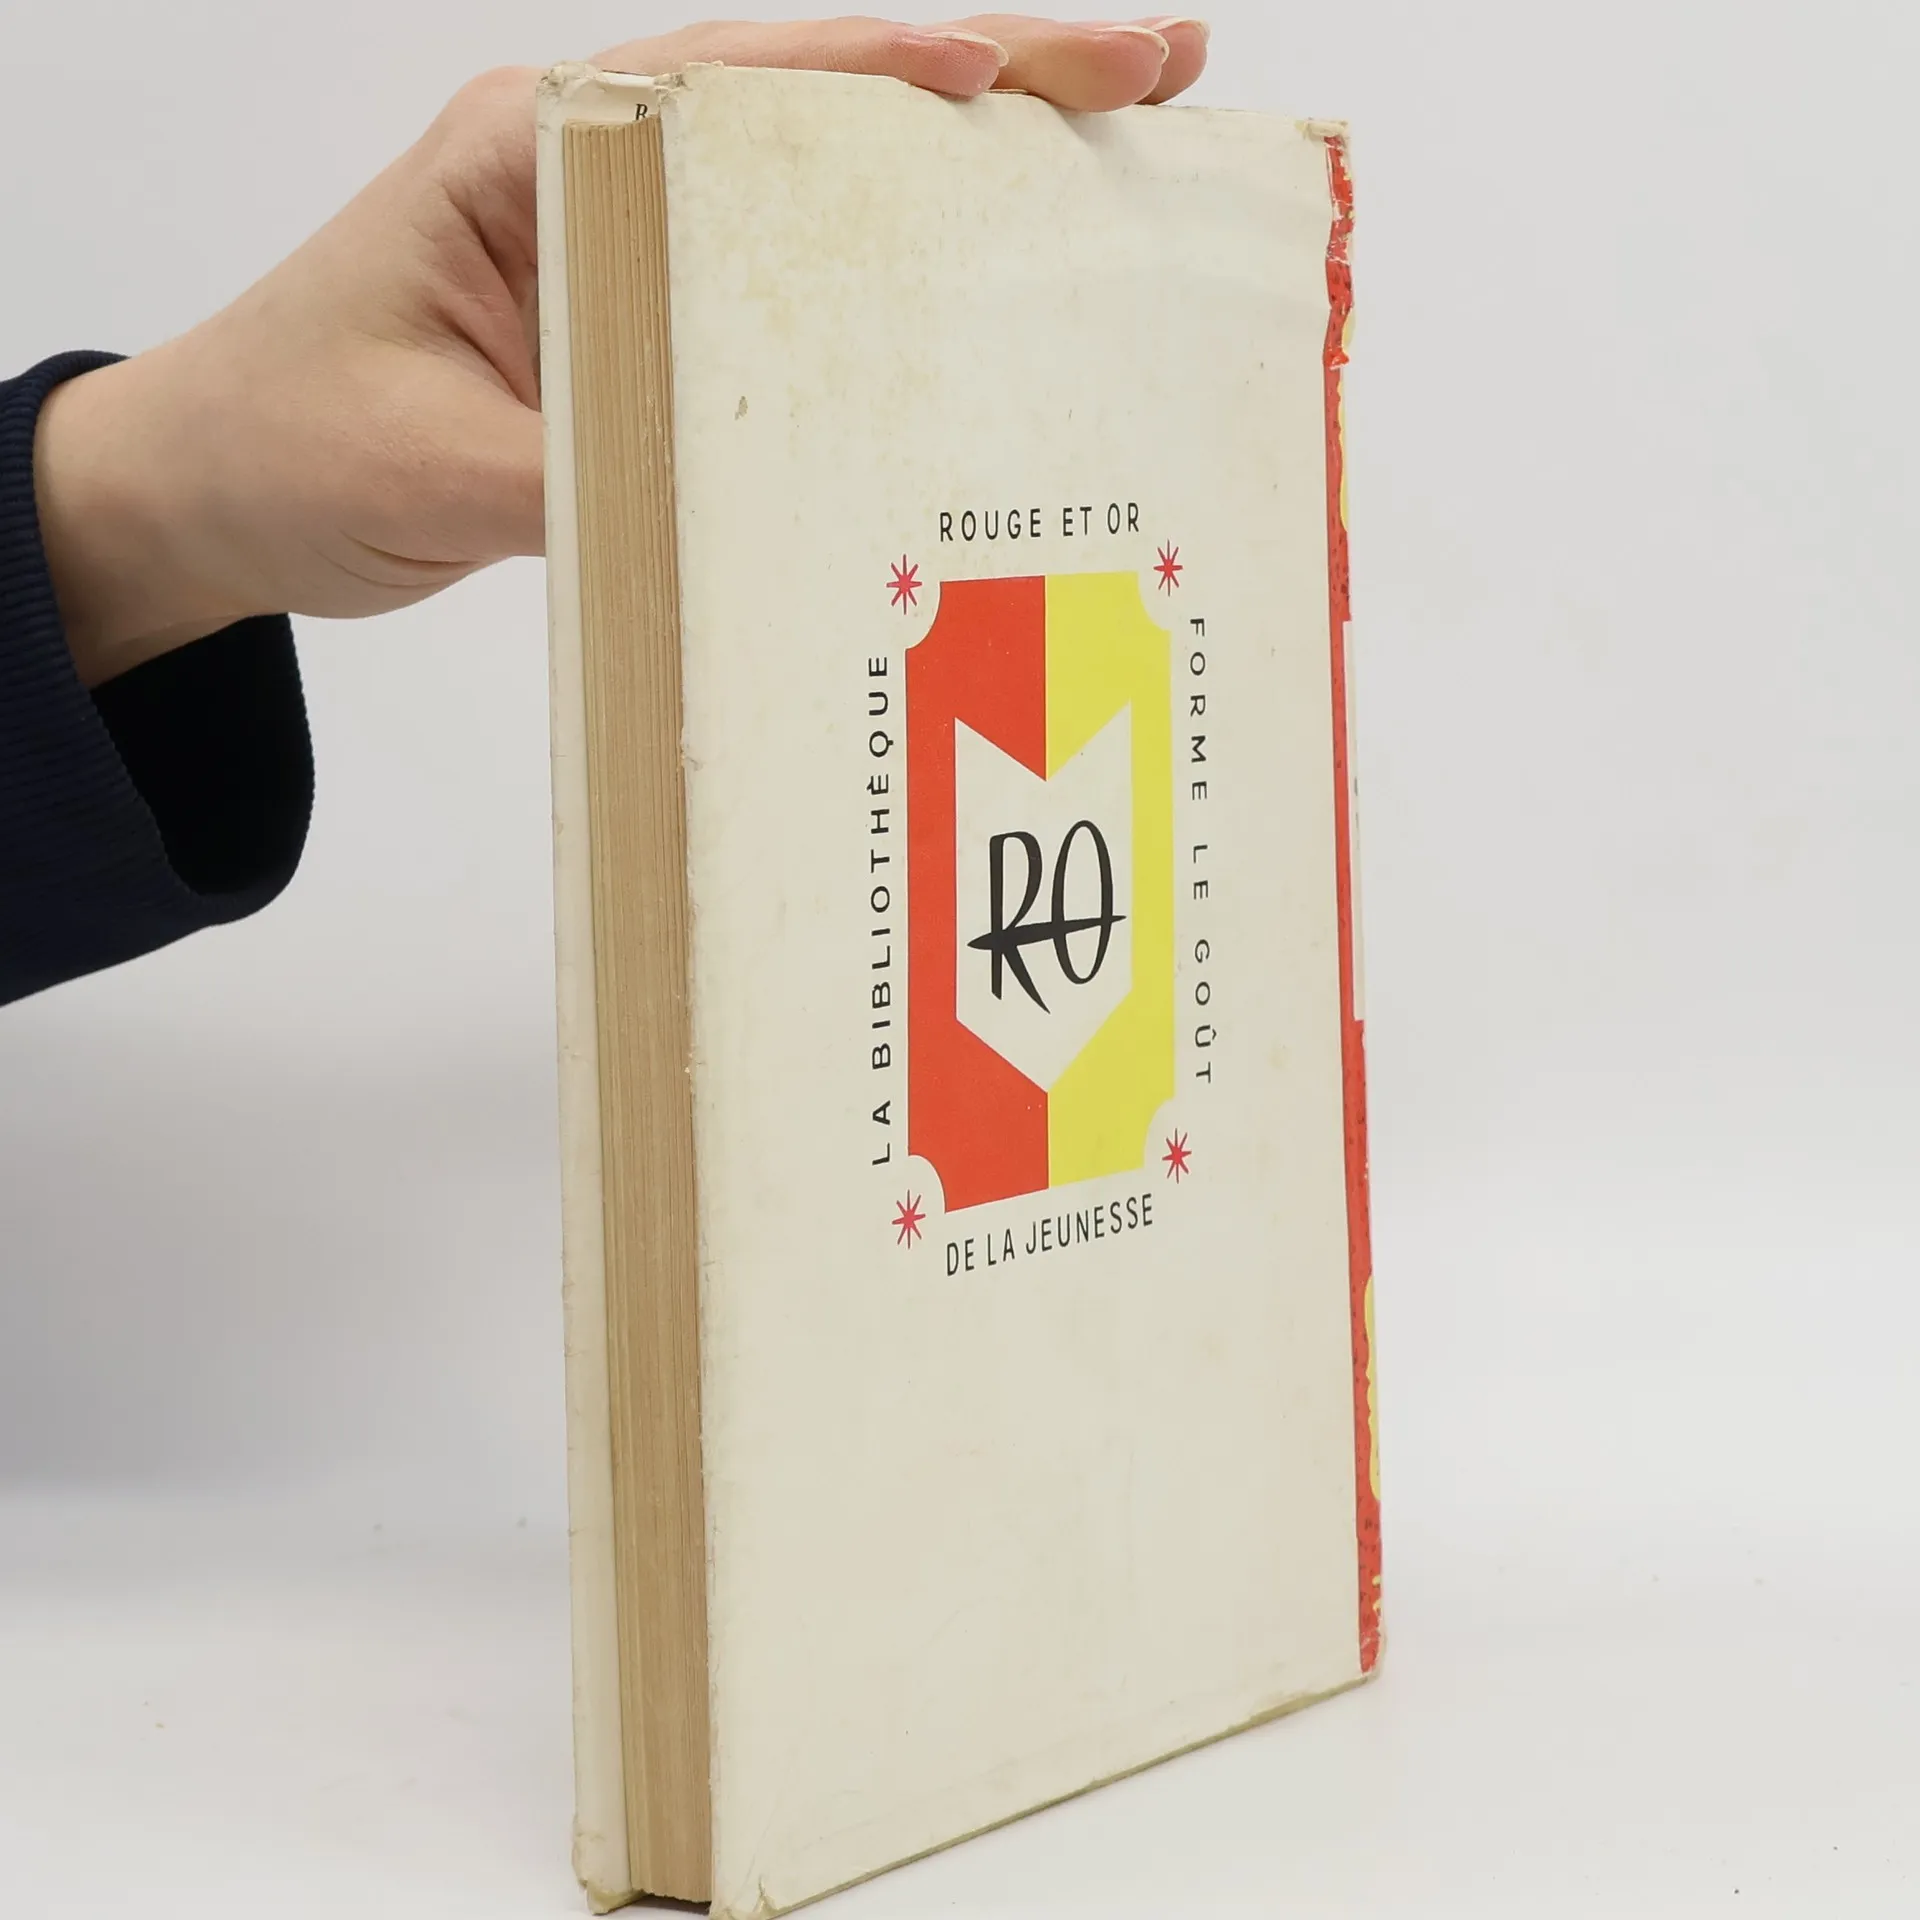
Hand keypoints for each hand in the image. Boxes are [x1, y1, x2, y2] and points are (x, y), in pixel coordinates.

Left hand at [32, 16, 1210, 687]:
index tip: (1017, 69)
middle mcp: (600, 177)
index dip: (891, 75)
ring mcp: (632, 254)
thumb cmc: (288, 445)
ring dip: (965, 190)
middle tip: (1152, 71)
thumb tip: (757, 509)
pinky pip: (787, 311)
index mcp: (539, 153)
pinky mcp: (645, 335)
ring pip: (823, 205)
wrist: (213, 497)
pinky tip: (987, 311)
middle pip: (823, 116)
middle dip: (993, 87)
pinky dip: (889, 304)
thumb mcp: (434, 465)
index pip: (742, 88)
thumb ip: (594, 472)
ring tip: (1120, 169)